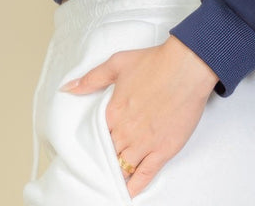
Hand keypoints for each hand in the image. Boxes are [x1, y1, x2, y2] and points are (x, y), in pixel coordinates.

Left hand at [60, 35, 217, 197]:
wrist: (186, 67)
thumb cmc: (154, 62)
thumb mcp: (117, 63)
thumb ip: (91, 78)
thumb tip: (68, 88)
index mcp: (113, 112)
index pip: (96, 136)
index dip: (96, 141)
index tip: (96, 144)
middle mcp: (126, 132)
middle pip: (109, 153)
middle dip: (106, 156)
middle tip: (104, 161)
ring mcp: (145, 143)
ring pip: (123, 167)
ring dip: (118, 172)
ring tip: (113, 177)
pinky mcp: (163, 150)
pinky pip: (145, 176)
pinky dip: (134, 187)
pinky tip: (127, 192)